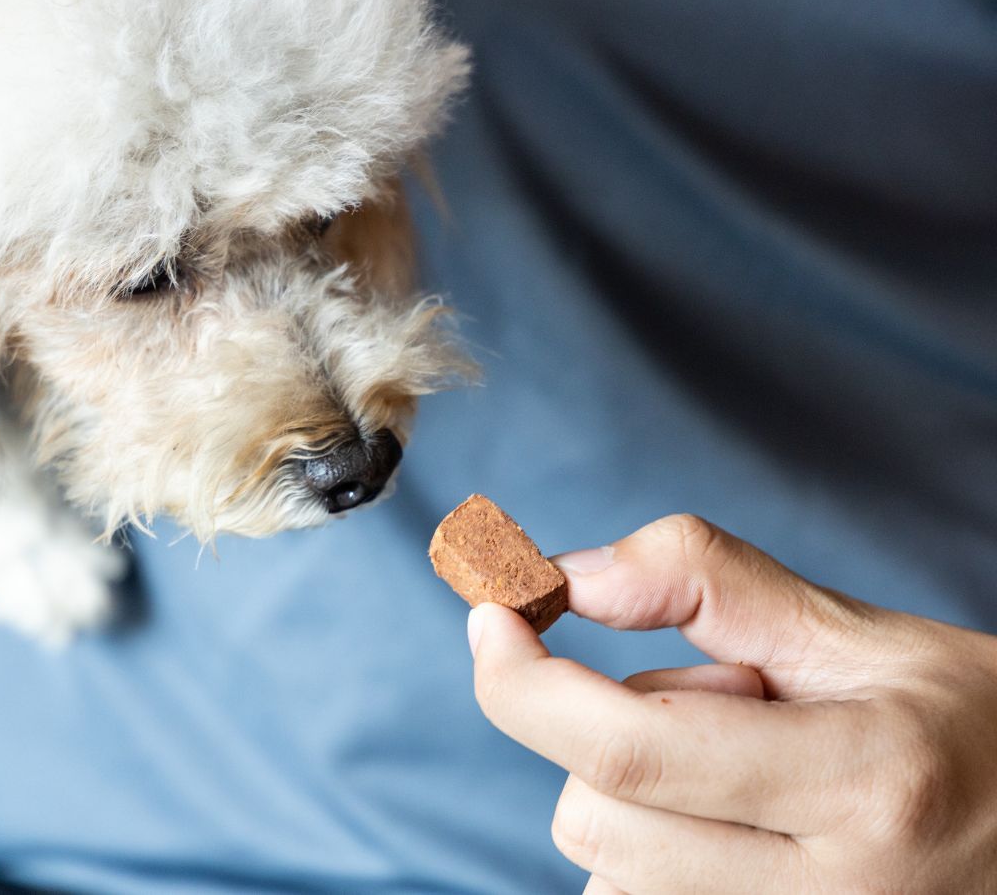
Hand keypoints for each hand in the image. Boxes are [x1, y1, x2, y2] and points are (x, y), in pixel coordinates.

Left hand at [468, 514, 996, 893]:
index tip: (492, 617)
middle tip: (724, 704)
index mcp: (860, 780)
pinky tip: (731, 828)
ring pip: (605, 874)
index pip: (628, 749)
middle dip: (604, 734)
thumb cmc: (958, 721)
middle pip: (594, 817)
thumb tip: (568, 576)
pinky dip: (648, 854)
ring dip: (633, 799)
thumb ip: (707, 579)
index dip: (525, 682)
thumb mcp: (854, 630)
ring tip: (747, 775)